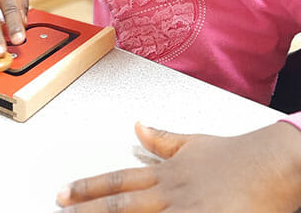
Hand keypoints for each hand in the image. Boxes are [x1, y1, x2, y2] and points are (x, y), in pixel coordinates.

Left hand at [55, 121, 300, 211]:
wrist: (269, 162)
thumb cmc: (236, 155)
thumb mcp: (194, 143)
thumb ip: (163, 139)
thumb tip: (138, 125)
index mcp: (166, 174)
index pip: (118, 182)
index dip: (89, 187)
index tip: (65, 192)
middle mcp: (170, 193)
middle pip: (120, 204)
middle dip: (87, 207)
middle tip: (60, 208)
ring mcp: (186, 210)